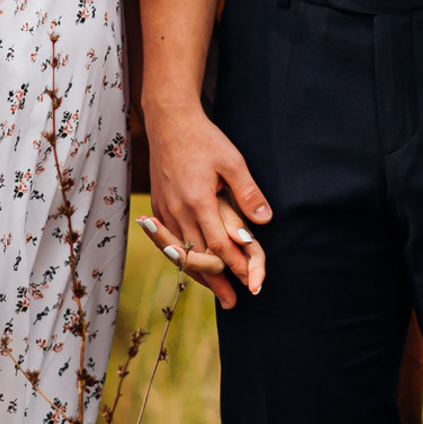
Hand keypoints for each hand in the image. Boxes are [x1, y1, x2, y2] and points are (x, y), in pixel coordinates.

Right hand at [141, 101, 270, 307]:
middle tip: (232, 302)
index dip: (236, 266)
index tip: (251, 282)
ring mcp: (164, 210)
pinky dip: (182, 257)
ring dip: (198, 274)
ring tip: (214, 292)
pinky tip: (192, 265)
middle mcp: (177, 210)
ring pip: (181, 252)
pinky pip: (169, 241)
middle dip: (217, 282)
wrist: (168, 121)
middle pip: (198, 256)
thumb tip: (265, 220)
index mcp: (198, 200)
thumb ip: (248, 192)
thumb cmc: (204, 138)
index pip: (219, 245)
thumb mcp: (232, 161)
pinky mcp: (157, 206)